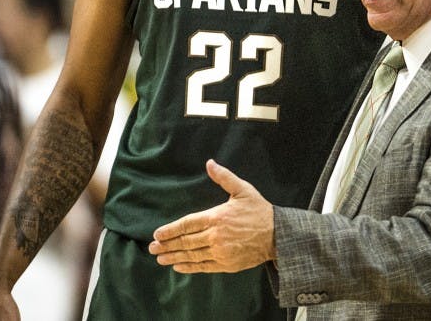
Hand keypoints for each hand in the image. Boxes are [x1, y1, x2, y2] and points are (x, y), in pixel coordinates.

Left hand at [148, 159, 274, 272]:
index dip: (171, 229)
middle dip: (167, 245)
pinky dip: (190, 267)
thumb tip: (210, 163)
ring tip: (160, 258)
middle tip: (152, 248)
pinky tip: (178, 266)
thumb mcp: (243, 189)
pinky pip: (204, 267)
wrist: (278, 235)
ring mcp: (221, 252)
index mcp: (217, 216)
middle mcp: (216, 236)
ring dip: (174, 257)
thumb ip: (224, 177)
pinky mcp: (227, 264)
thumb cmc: (259, 210)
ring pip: (192, 255)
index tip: (157, 234)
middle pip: (186, 241)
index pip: (188, 223)